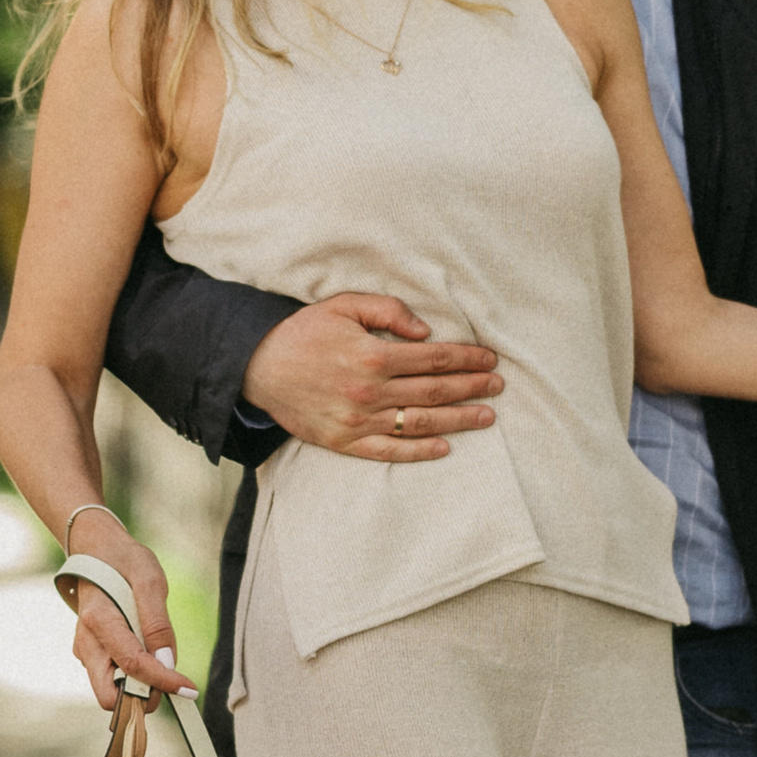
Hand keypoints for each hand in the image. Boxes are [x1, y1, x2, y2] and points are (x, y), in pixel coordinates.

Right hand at [55, 507, 188, 705]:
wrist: (97, 550)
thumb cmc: (124, 561)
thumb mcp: (150, 580)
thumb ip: (157, 622)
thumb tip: (167, 662)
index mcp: (99, 621)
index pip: (132, 665)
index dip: (163, 682)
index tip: (189, 689)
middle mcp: (86, 642)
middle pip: (109, 696)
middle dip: (141, 697)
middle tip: (171, 680)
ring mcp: (85, 650)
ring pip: (109, 691)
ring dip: (138, 687)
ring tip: (160, 659)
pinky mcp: (91, 653)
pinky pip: (111, 678)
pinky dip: (132, 676)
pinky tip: (146, 652)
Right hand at [242, 292, 503, 461]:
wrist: (257, 366)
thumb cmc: (304, 332)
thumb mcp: (344, 305)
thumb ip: (388, 310)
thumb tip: (426, 332)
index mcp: (373, 355)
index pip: (434, 359)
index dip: (466, 359)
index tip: (490, 359)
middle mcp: (369, 391)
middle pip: (434, 392)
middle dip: (472, 387)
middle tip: (498, 386)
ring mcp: (358, 420)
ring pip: (420, 423)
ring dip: (458, 420)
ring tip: (486, 417)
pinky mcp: (344, 441)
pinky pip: (389, 450)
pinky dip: (419, 451)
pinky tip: (444, 447)